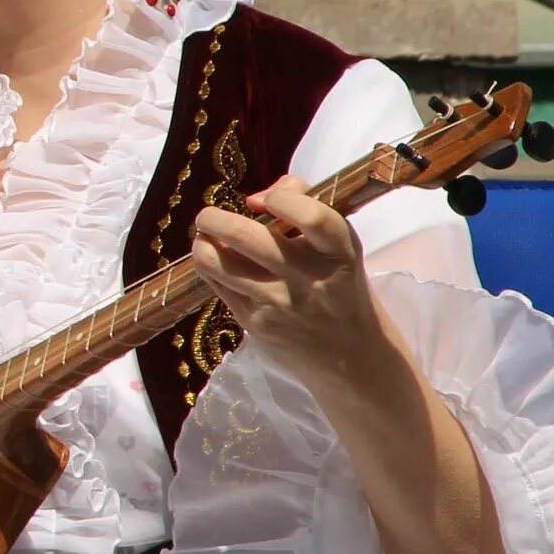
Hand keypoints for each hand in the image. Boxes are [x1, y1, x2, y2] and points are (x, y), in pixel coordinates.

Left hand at [190, 178, 410, 403]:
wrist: (351, 356)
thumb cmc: (339, 285)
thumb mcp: (338, 245)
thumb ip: (306, 205)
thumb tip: (257, 197)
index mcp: (339, 252)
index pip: (313, 217)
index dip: (281, 198)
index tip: (264, 200)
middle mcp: (309, 278)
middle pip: (247, 237)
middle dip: (215, 218)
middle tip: (209, 216)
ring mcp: (279, 304)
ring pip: (217, 262)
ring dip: (202, 243)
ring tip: (207, 237)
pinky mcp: (255, 324)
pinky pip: (216, 284)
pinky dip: (209, 266)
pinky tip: (217, 261)